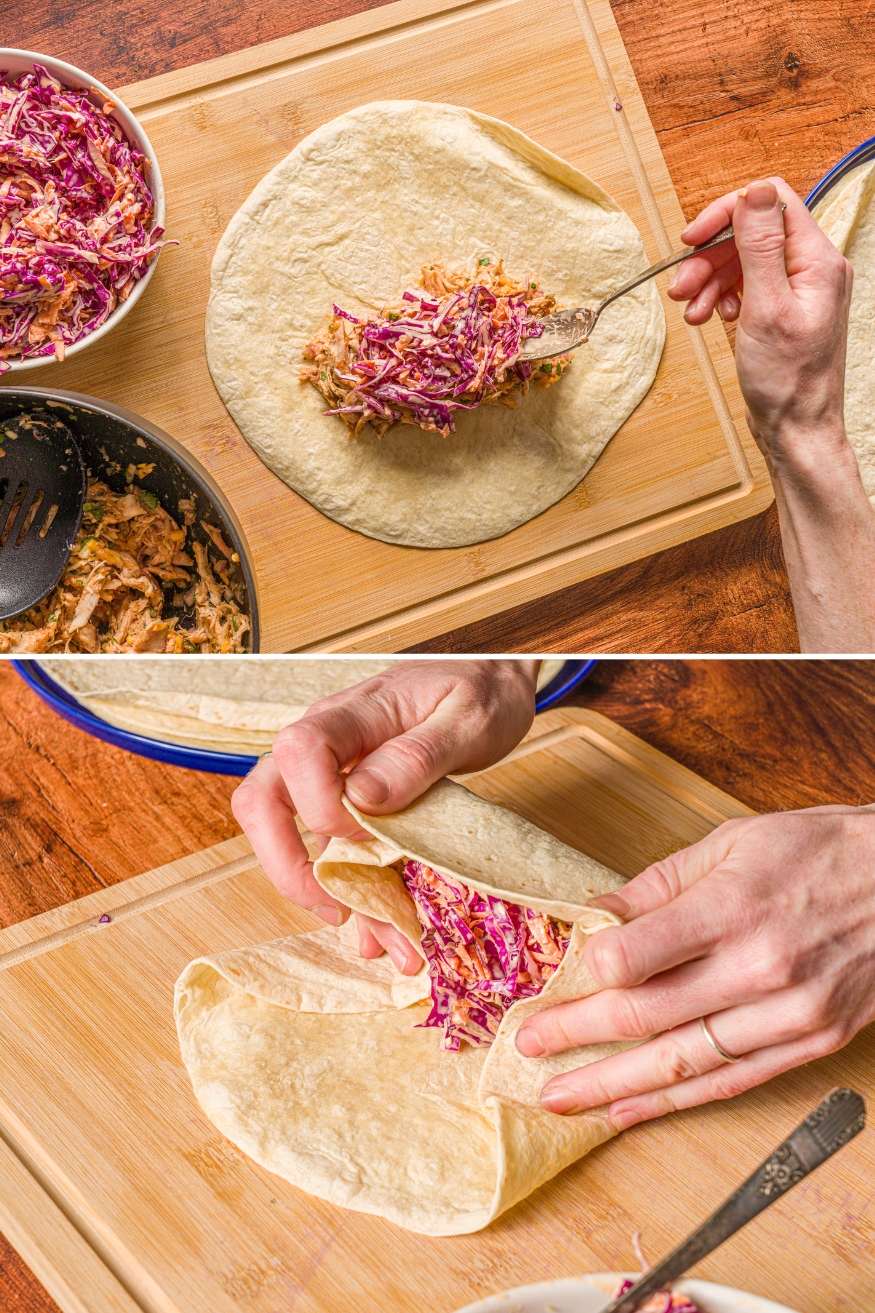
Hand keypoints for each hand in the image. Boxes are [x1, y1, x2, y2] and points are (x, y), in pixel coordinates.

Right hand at [231, 659, 538, 972]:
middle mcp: (328, 742)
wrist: (495, 681)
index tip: (370, 836)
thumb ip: (415, 755)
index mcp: (352, 713)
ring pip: (293, 835)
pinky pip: (333, 847)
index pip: (298, 752)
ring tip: (382, 941)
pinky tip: (381, 928)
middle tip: (337, 909)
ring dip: (328, 893)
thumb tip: (362, 797)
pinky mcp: (350, 799)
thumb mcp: (467, 719)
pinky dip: (354, 891)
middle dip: (286, 865)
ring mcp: (333, 771)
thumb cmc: (481, 690)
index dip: (320, 804)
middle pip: (263, 799)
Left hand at [515, 807, 874, 1126]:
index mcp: (733, 909)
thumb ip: (658, 886)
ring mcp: (788, 1015)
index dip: (584, 972)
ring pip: (682, 1063)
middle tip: (526, 1050)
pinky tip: (629, 1108)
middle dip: (576, 1038)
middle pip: (645, 1017)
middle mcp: (759, 970)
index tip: (553, 975)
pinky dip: (674, 1101)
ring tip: (560, 1098)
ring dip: (612, 1085)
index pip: (634, 958)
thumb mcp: (732, 843)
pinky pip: (730, 1082)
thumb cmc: (820, 850)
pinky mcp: (811, 1044)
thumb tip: (595, 915)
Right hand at [668, 177, 852, 462]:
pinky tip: (710, 318)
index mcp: (817, 260)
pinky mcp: (781, 309)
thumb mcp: (766, 308)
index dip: (726, 214)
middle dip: (710, 256)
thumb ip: (760, 246)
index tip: (692, 238)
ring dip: (709, 280)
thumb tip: (755, 191)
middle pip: (751, 233)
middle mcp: (812, 268)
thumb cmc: (788, 382)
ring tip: (691, 310)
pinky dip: (721, 298)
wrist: (796, 430)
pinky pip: (745, 286)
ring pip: (743, 261)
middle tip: (680, 286)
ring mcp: (797, 289)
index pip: (771, 203)